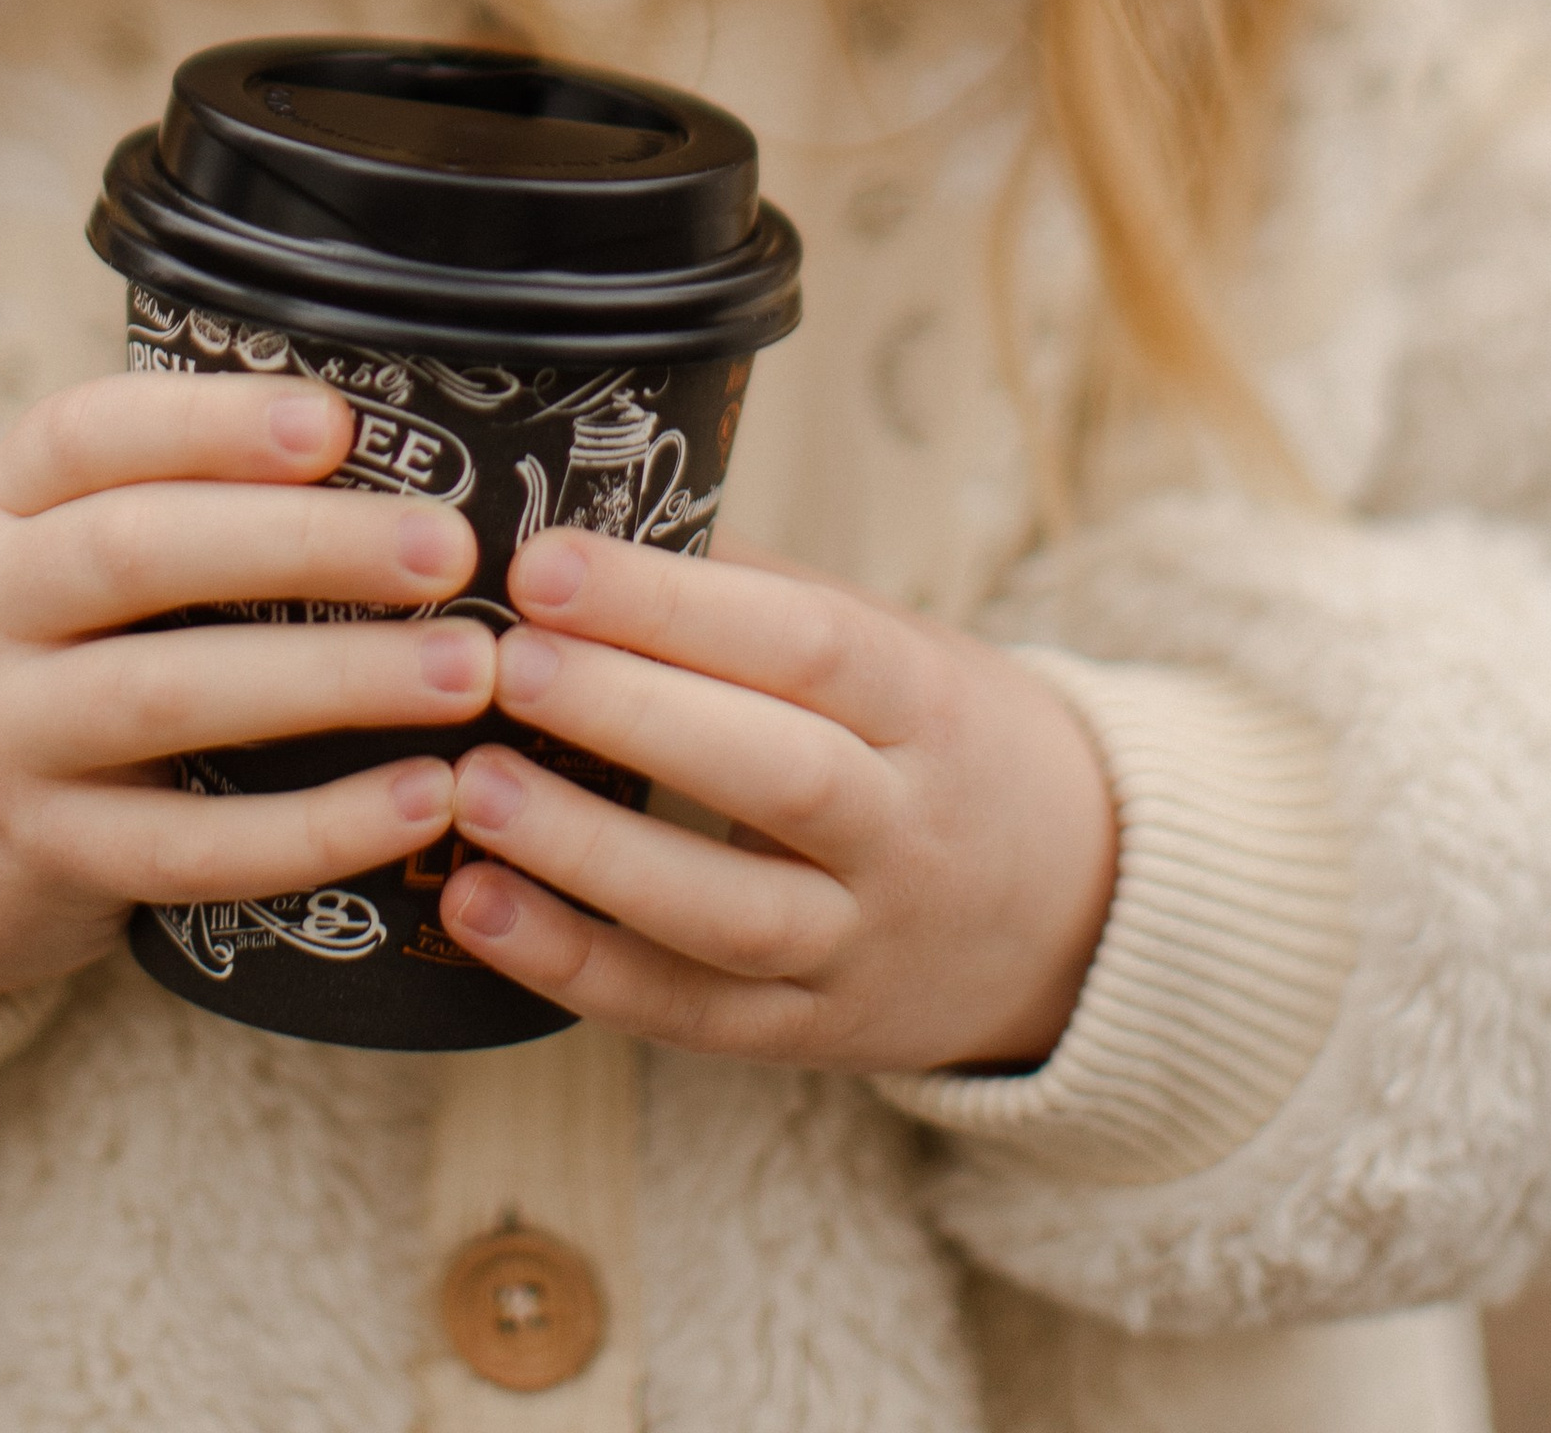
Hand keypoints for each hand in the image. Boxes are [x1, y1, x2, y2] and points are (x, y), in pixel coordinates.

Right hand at [0, 374, 489, 1029]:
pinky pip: (188, 848)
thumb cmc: (52, 649)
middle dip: (302, 542)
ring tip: (464, 672)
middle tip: (447, 550)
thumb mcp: (65, 546)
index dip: (212, 421)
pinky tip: (423, 799)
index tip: (337, 424)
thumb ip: (187, 494)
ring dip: (329, 679)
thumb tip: (412, 436)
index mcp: (6, 500)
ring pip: (163, 696)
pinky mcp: (46, 856)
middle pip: (133, 550)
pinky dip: (315, 827)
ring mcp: (3, 735)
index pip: (88, 433)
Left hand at [439, 531, 1115, 1075]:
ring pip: (727, 914)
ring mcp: (862, 946)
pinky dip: (577, 968)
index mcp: (926, 704)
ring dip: (589, 854)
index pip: (806, 645)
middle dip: (631, 714)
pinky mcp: (811, 1034)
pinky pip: (690, 1015)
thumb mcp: (892, 643)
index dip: (675, 606)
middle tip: (503, 662)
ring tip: (471, 788)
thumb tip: (590, 516)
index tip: (548, 563)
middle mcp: (905, 831)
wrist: (1079, 913)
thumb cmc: (936, 737)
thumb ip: (756, 593)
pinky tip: (476, 907)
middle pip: (777, 775)